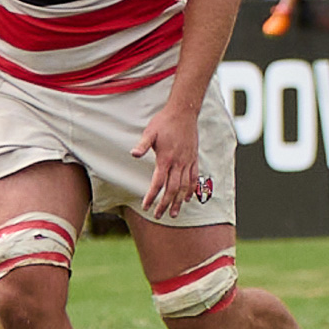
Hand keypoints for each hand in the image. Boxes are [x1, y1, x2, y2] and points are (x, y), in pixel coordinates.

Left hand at [132, 100, 202, 217]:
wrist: (184, 112)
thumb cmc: (164, 122)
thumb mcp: (150, 132)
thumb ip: (143, 145)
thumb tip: (133, 154)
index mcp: (166, 158)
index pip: (158, 182)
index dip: (152, 196)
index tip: (146, 206)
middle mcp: (179, 162)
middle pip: (172, 189)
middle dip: (165, 204)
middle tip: (159, 216)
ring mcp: (188, 161)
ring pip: (185, 186)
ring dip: (179, 201)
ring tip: (175, 214)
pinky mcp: (194, 158)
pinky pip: (194, 178)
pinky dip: (191, 189)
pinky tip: (189, 198)